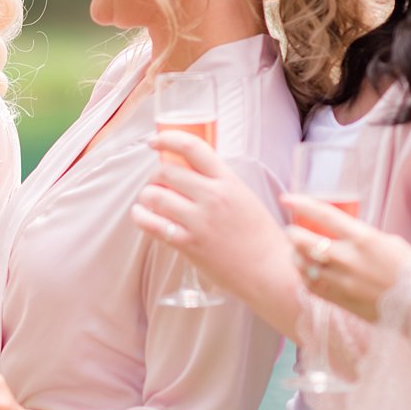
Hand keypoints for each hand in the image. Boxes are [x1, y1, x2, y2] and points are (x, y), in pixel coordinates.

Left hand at [131, 129, 288, 296]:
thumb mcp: (245, 197)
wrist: (270, 271)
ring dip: (146, 195)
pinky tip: (141, 214)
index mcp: (229, 181)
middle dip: (155, 175)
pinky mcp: (188, 244)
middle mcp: (212, 197)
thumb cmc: (260, 235)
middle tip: (156, 182)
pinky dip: (140, 215)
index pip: (192, 147)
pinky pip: (151, 223)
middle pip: (166, 171)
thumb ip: (219, 183)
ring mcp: (199, 221)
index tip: (154, 141)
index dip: (167, 138)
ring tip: (149, 200)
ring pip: (154, 195)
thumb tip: (189, 170)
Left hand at [284, 194, 410, 323]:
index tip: (286, 199)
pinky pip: (312, 286)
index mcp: (365, 239)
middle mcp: (351, 259)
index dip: (301, 204)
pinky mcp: (342, 301)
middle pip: (305, 242)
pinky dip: (304, 276)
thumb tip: (342, 235)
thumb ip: (363, 238)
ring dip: (296, 256)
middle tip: (291, 231)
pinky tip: (305, 272)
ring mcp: (344, 282)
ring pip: (304, 266)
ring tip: (296, 252)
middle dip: (293, 234)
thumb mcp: (390, 243)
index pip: (325, 215)